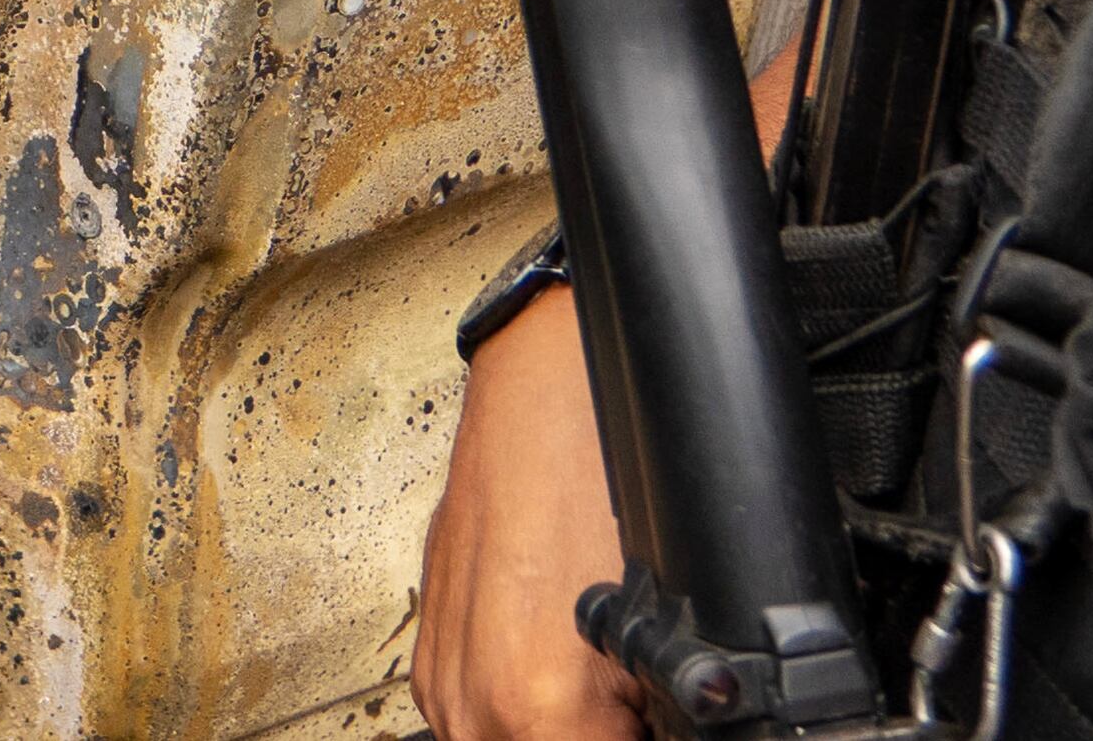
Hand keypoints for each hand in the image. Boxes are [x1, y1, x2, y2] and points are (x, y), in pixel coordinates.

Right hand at [412, 288, 642, 740]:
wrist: (547, 387)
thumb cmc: (602, 474)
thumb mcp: (662, 632)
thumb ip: (657, 719)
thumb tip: (654, 734)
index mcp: (530, 707)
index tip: (655, 725)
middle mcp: (470, 701)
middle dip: (598, 737)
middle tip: (636, 706)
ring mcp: (440, 675)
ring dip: (555, 729)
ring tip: (602, 685)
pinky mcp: (430, 646)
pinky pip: (472, 715)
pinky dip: (519, 707)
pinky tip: (561, 665)